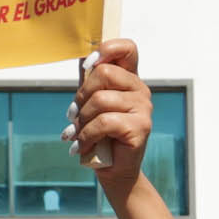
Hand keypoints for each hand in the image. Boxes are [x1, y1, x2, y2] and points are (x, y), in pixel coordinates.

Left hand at [73, 40, 153, 184]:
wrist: (113, 170)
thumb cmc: (100, 135)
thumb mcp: (91, 103)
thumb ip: (90, 81)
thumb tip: (82, 58)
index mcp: (129, 79)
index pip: (127, 48)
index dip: (106, 49)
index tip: (89, 65)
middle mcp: (140, 90)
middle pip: (104, 72)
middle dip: (82, 95)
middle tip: (75, 114)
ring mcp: (143, 108)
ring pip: (100, 100)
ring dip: (82, 120)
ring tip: (77, 134)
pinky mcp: (140, 128)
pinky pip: (104, 122)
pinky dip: (87, 135)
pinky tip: (82, 146)